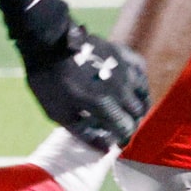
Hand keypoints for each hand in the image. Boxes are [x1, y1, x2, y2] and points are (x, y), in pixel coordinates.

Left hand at [26, 26, 149, 150]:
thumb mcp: (59, 114)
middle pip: (138, 112)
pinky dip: (139, 83)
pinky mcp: (123, 53)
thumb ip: (84, 132)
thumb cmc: (48, 82)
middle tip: (118, 125)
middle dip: (130, 123)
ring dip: (138, 105)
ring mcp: (125, 69)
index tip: (117, 142)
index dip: (123, 138)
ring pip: (144, 93)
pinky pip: (141, 71)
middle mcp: (121, 88)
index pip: (127, 128)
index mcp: (105, 104)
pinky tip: (130, 85)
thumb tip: (106, 147)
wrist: (47, 43)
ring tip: (127, 109)